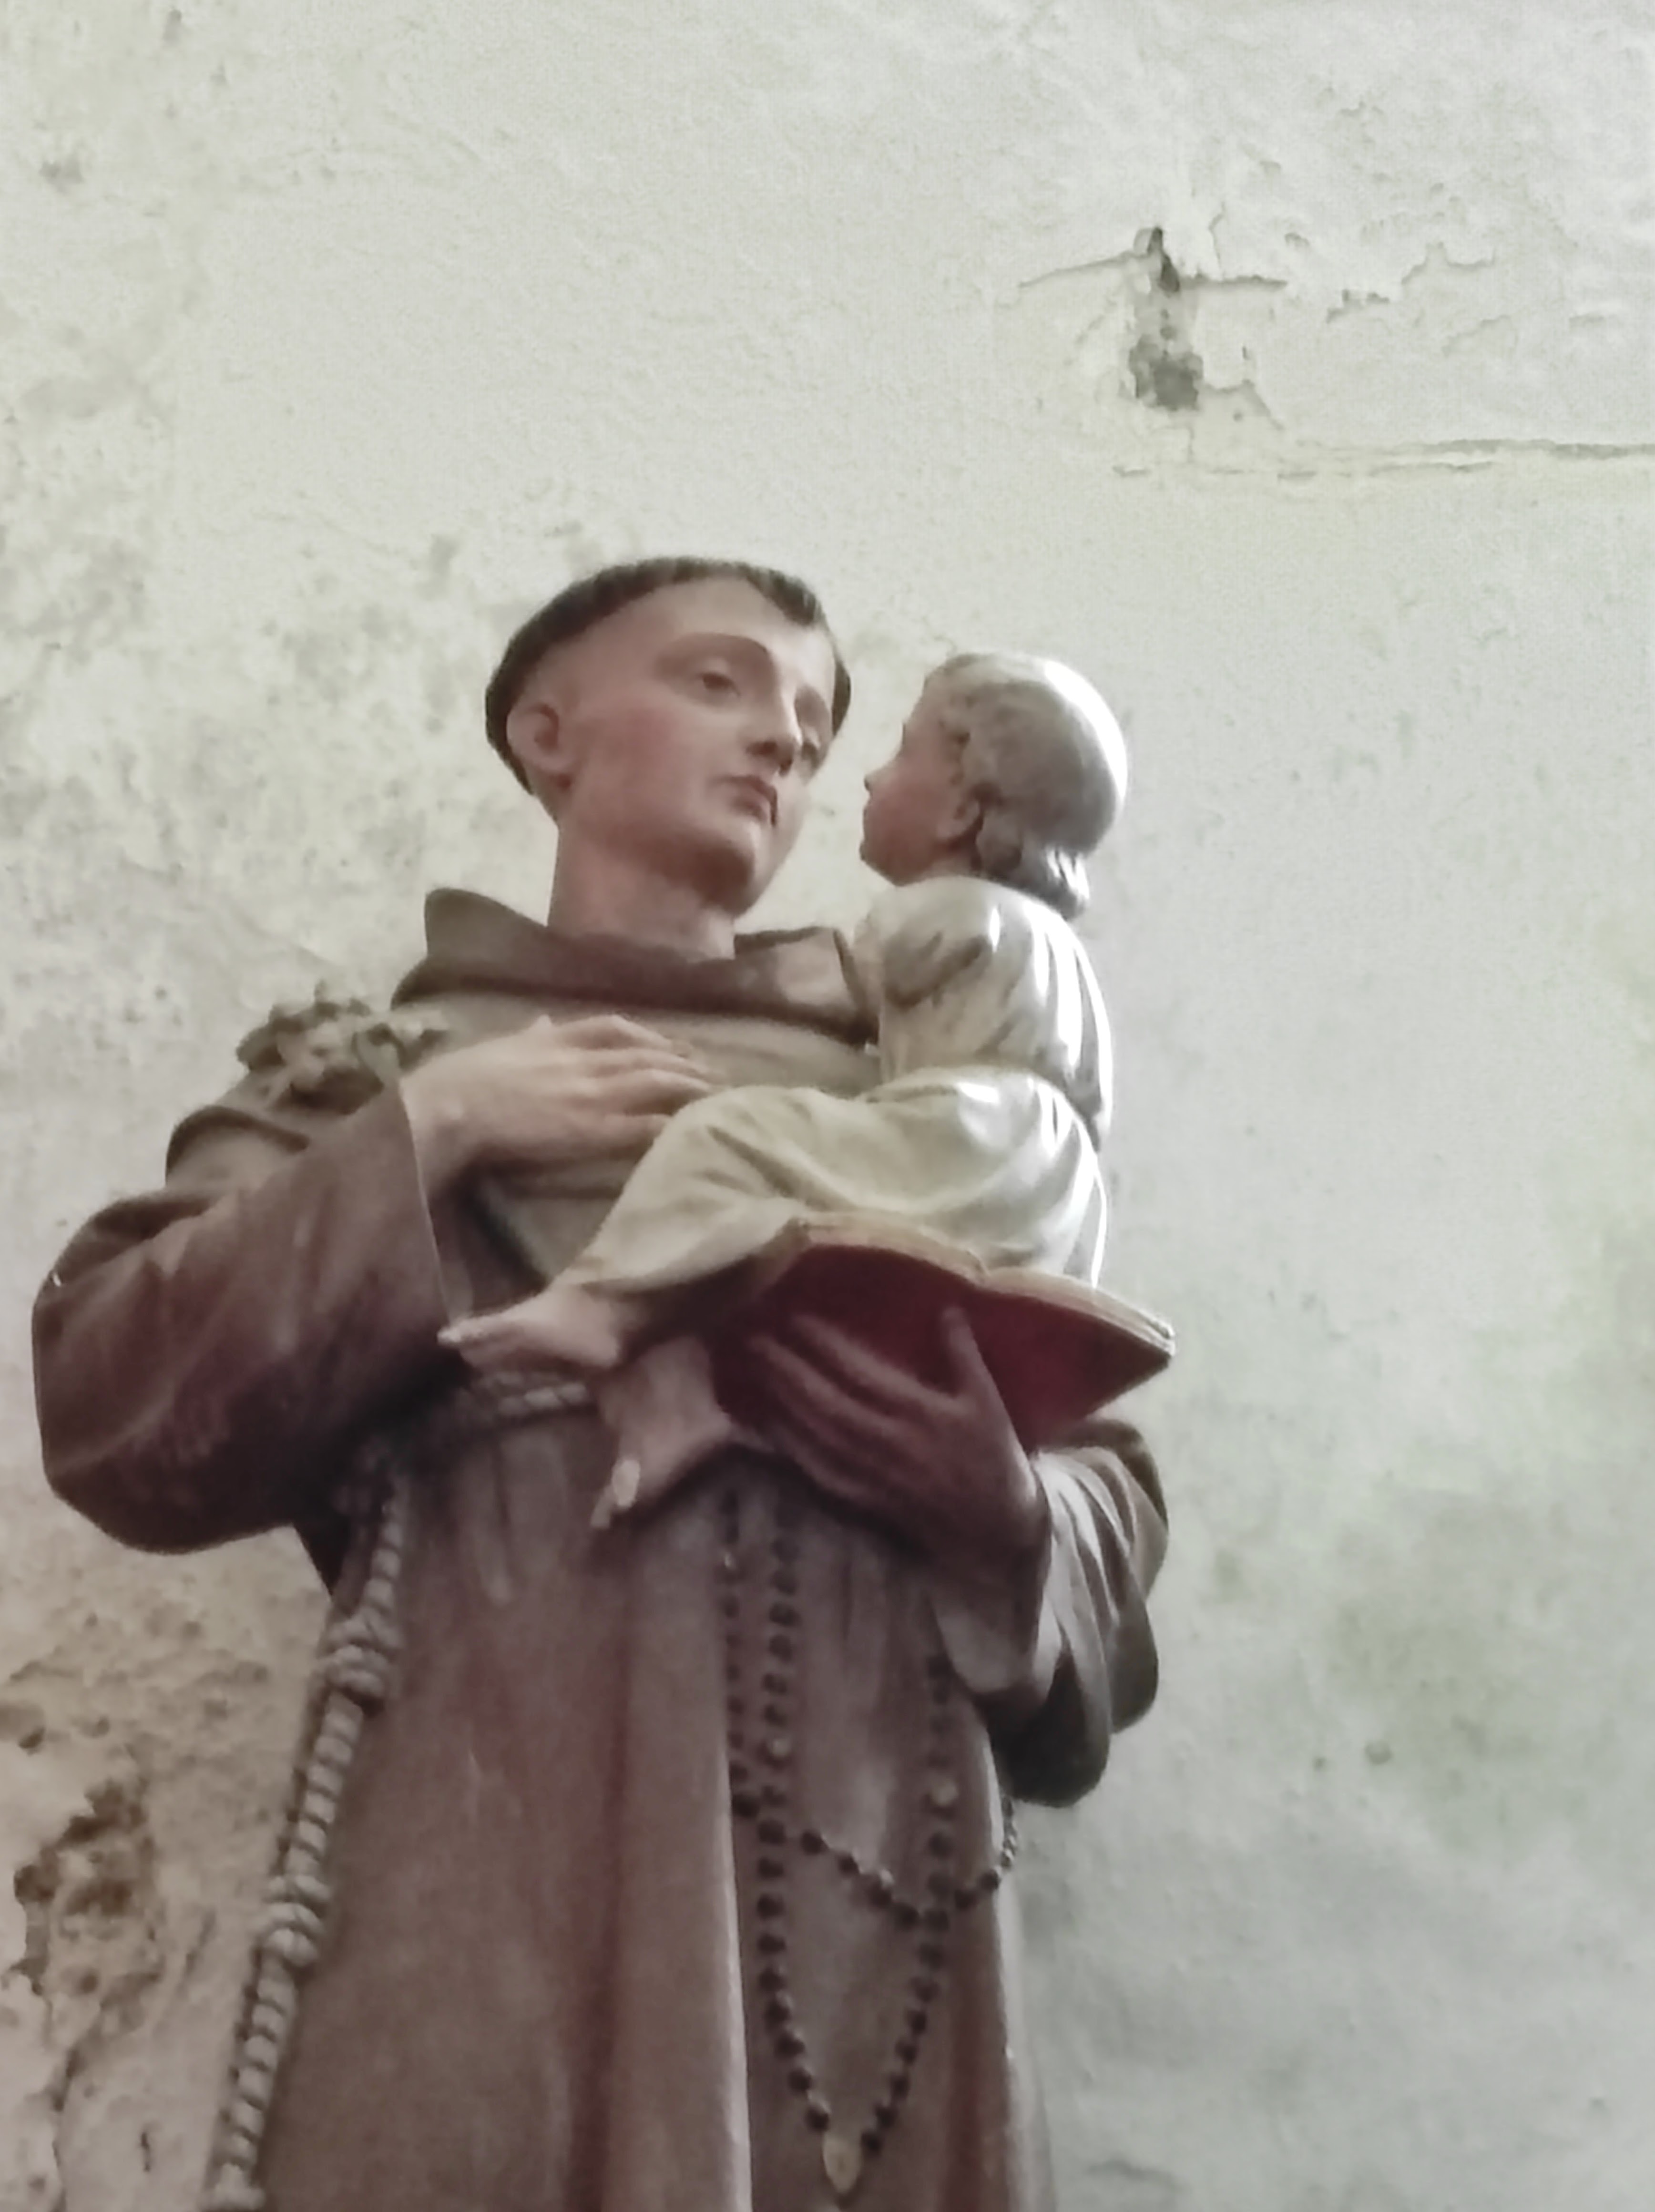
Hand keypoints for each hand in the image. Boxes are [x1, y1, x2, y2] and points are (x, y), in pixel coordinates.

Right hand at [402, 1014, 711, 1188]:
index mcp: (560, 1037)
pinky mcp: (588, 1130)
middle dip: (685, 1063)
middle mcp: (584, 1061)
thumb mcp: (502, 1042)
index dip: (653, 1036)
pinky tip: (684, 1127)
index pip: (618, 1029)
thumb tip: (542, 1018)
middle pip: (647, 1056)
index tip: (675, 1044)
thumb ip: (530, 1032)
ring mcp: (590, 1095)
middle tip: (715, 1072)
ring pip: (652, 1084)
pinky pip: (638, 1125)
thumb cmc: (465, 1075)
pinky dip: (664, 1124)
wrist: (450, 1105)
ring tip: (715, 1095)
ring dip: (687, 1088)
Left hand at [737, 1309, 1048, 1578]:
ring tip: (755, 1372)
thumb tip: (947, 1307)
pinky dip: (790, 1447)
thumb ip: (963, 1353)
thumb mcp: (988, 1400)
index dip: (826, 1346)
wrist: (996, 1529)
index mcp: (919, 1412)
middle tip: (756, 1341)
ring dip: (782, 1403)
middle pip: (825, 1402)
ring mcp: (871, 1473)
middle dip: (789, 1370)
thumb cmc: (994, 1456)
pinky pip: (818, 1470)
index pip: (861, 1372)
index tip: (797, 1319)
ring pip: (816, 1435)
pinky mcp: (862, 1498)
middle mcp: (887, 1441)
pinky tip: (767, 1427)